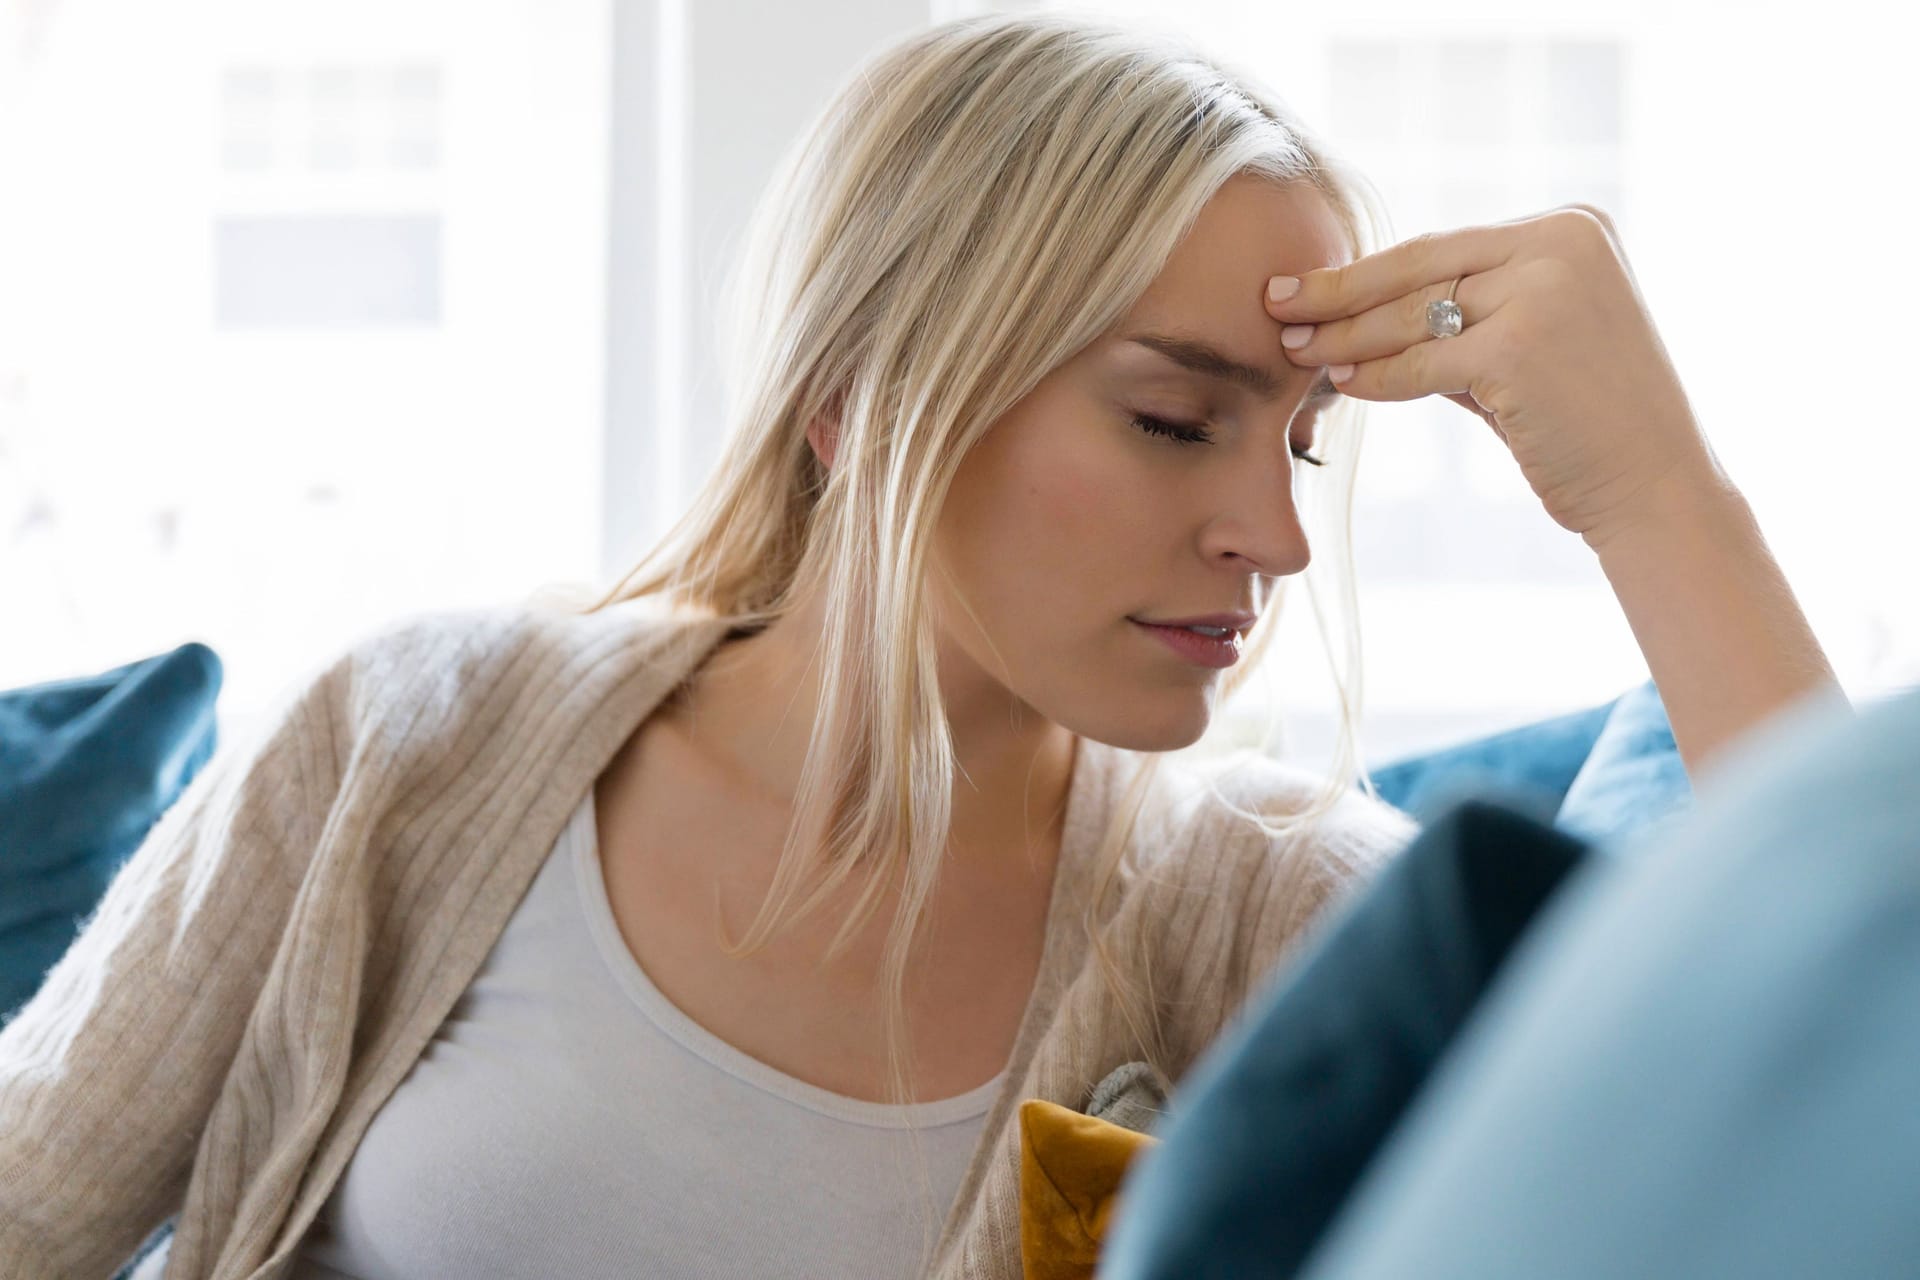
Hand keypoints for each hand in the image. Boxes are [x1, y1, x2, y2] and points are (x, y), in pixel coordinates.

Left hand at [1265, 204, 1727, 546]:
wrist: (1656, 487)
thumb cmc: (1587, 422)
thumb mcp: (1532, 342)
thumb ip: (1468, 314)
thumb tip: (1371, 310)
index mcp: (1570, 227)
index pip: (1442, 247)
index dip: (1367, 268)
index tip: (1307, 282)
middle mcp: (1561, 244)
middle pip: (1418, 268)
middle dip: (1337, 291)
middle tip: (1275, 305)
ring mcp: (1543, 290)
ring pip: (1412, 314)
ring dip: (1346, 338)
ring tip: (1297, 350)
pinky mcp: (1519, 347)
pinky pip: (1420, 362)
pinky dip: (1376, 378)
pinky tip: (1343, 387)